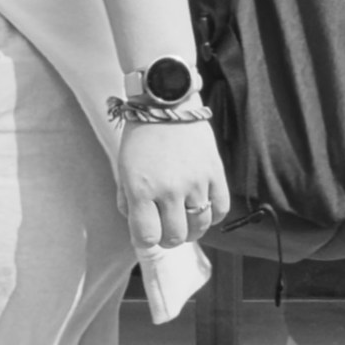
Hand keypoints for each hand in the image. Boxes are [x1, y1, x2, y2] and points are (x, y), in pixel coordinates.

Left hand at [116, 115, 227, 252]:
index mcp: (141, 190)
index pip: (146, 237)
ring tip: (184, 221)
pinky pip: (220, 209)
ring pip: (199, 227)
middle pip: (174, 237)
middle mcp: (169, 190)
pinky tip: (202, 209)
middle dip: (167, 239)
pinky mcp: (215, 173)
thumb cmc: (141, 137)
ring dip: (190, 231)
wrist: (165, 103)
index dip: (145, 242)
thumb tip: (140, 231)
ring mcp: (195, 182)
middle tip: (165, 230)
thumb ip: (128, 203)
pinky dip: (212, 217)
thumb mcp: (124, 170)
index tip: (146, 236)